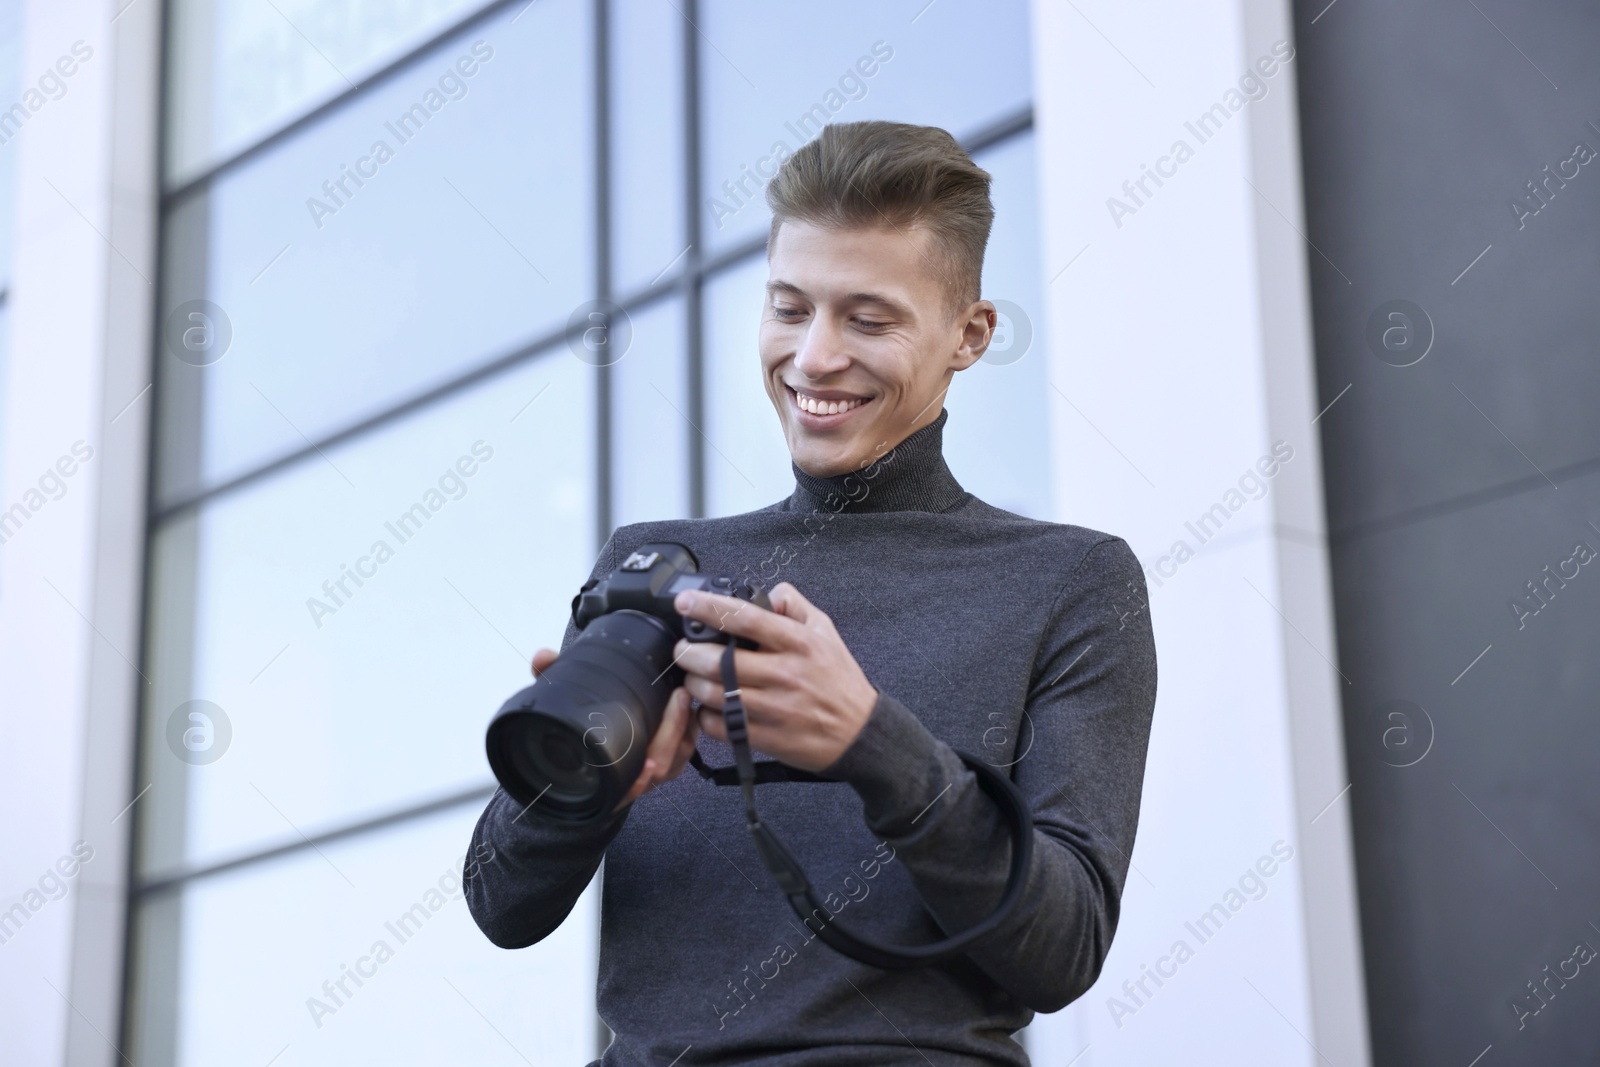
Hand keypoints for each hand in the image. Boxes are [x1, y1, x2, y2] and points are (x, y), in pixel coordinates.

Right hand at [531, 648, 700, 812]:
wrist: (580, 761)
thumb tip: (542, 656)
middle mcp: (629, 781)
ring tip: (683, 699)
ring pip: (676, 761)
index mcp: (603, 780)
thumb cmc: (569, 739)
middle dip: (672, 735)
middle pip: (660, 769)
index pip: (624, 789)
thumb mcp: (558, 709)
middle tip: (676, 698)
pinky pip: (683, 753)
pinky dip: (688, 733)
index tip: (649, 763)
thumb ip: (548, 682)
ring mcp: (650, 773)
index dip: (638, 782)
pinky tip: (691, 711)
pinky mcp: (665, 760)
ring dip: (683, 731)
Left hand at [670, 583, 877, 772]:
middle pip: (720, 661)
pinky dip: (705, 715)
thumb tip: (764, 593)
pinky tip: (709, 706)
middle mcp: (786, 674)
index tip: (685, 602)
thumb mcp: (825, 631)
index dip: (710, 608)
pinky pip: (721, 726)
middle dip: (689, 653)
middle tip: (683, 648)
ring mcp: (776, 708)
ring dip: (693, 684)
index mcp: (799, 643)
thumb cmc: (838, 680)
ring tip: (693, 676)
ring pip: (715, 694)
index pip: (746, 618)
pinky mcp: (767, 737)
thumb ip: (793, 605)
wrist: (860, 732)